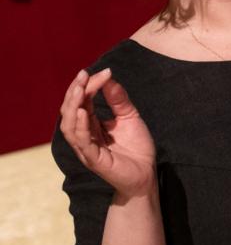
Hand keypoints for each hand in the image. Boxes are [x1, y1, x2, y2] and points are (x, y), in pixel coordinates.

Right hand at [59, 68, 156, 199]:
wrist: (147, 173)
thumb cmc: (137, 147)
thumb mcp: (130, 117)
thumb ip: (119, 100)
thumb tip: (109, 77)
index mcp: (91, 125)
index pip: (82, 102)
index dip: (88, 86)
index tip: (102, 71)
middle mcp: (84, 135)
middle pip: (70, 111)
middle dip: (74, 92)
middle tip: (83, 75)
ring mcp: (86, 148)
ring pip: (69, 126)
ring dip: (72, 106)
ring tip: (79, 89)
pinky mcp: (92, 159)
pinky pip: (81, 142)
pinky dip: (80, 126)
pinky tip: (84, 112)